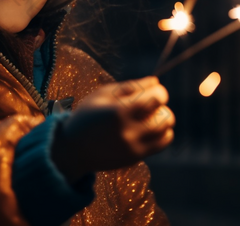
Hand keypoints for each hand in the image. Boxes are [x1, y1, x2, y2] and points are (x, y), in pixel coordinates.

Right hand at [51, 76, 174, 183]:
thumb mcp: (102, 95)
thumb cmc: (87, 116)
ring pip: (167, 131)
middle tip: (150, 104)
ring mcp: (133, 148)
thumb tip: (155, 81)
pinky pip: (161, 144)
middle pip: (166, 116)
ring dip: (163, 120)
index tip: (153, 90)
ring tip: (150, 116)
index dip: (159, 91)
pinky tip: (149, 128)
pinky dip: (161, 133)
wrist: (73, 149)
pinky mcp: (135, 158)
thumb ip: (130, 86)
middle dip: (162, 107)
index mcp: (118, 112)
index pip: (156, 98)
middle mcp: (128, 132)